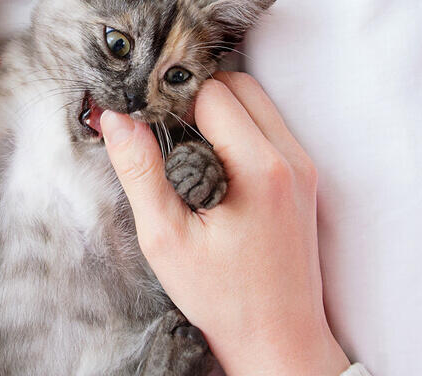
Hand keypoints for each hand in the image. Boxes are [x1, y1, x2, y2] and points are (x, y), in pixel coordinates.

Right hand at [100, 72, 348, 375]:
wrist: (278, 337)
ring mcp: (303, 166)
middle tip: (163, 131)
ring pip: (256, 100)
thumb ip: (140, 171)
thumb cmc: (224, 298)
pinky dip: (237, 128)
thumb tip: (117, 118)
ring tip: (184, 149)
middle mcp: (290, 159)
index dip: (172, 98)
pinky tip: (210, 164)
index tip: (147, 119)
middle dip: (195, 96)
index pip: (212, 92)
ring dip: (217, 109)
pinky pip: (268, 126)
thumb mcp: (166, 238)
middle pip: (238, 85)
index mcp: (259, 169)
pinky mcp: (304, 177)